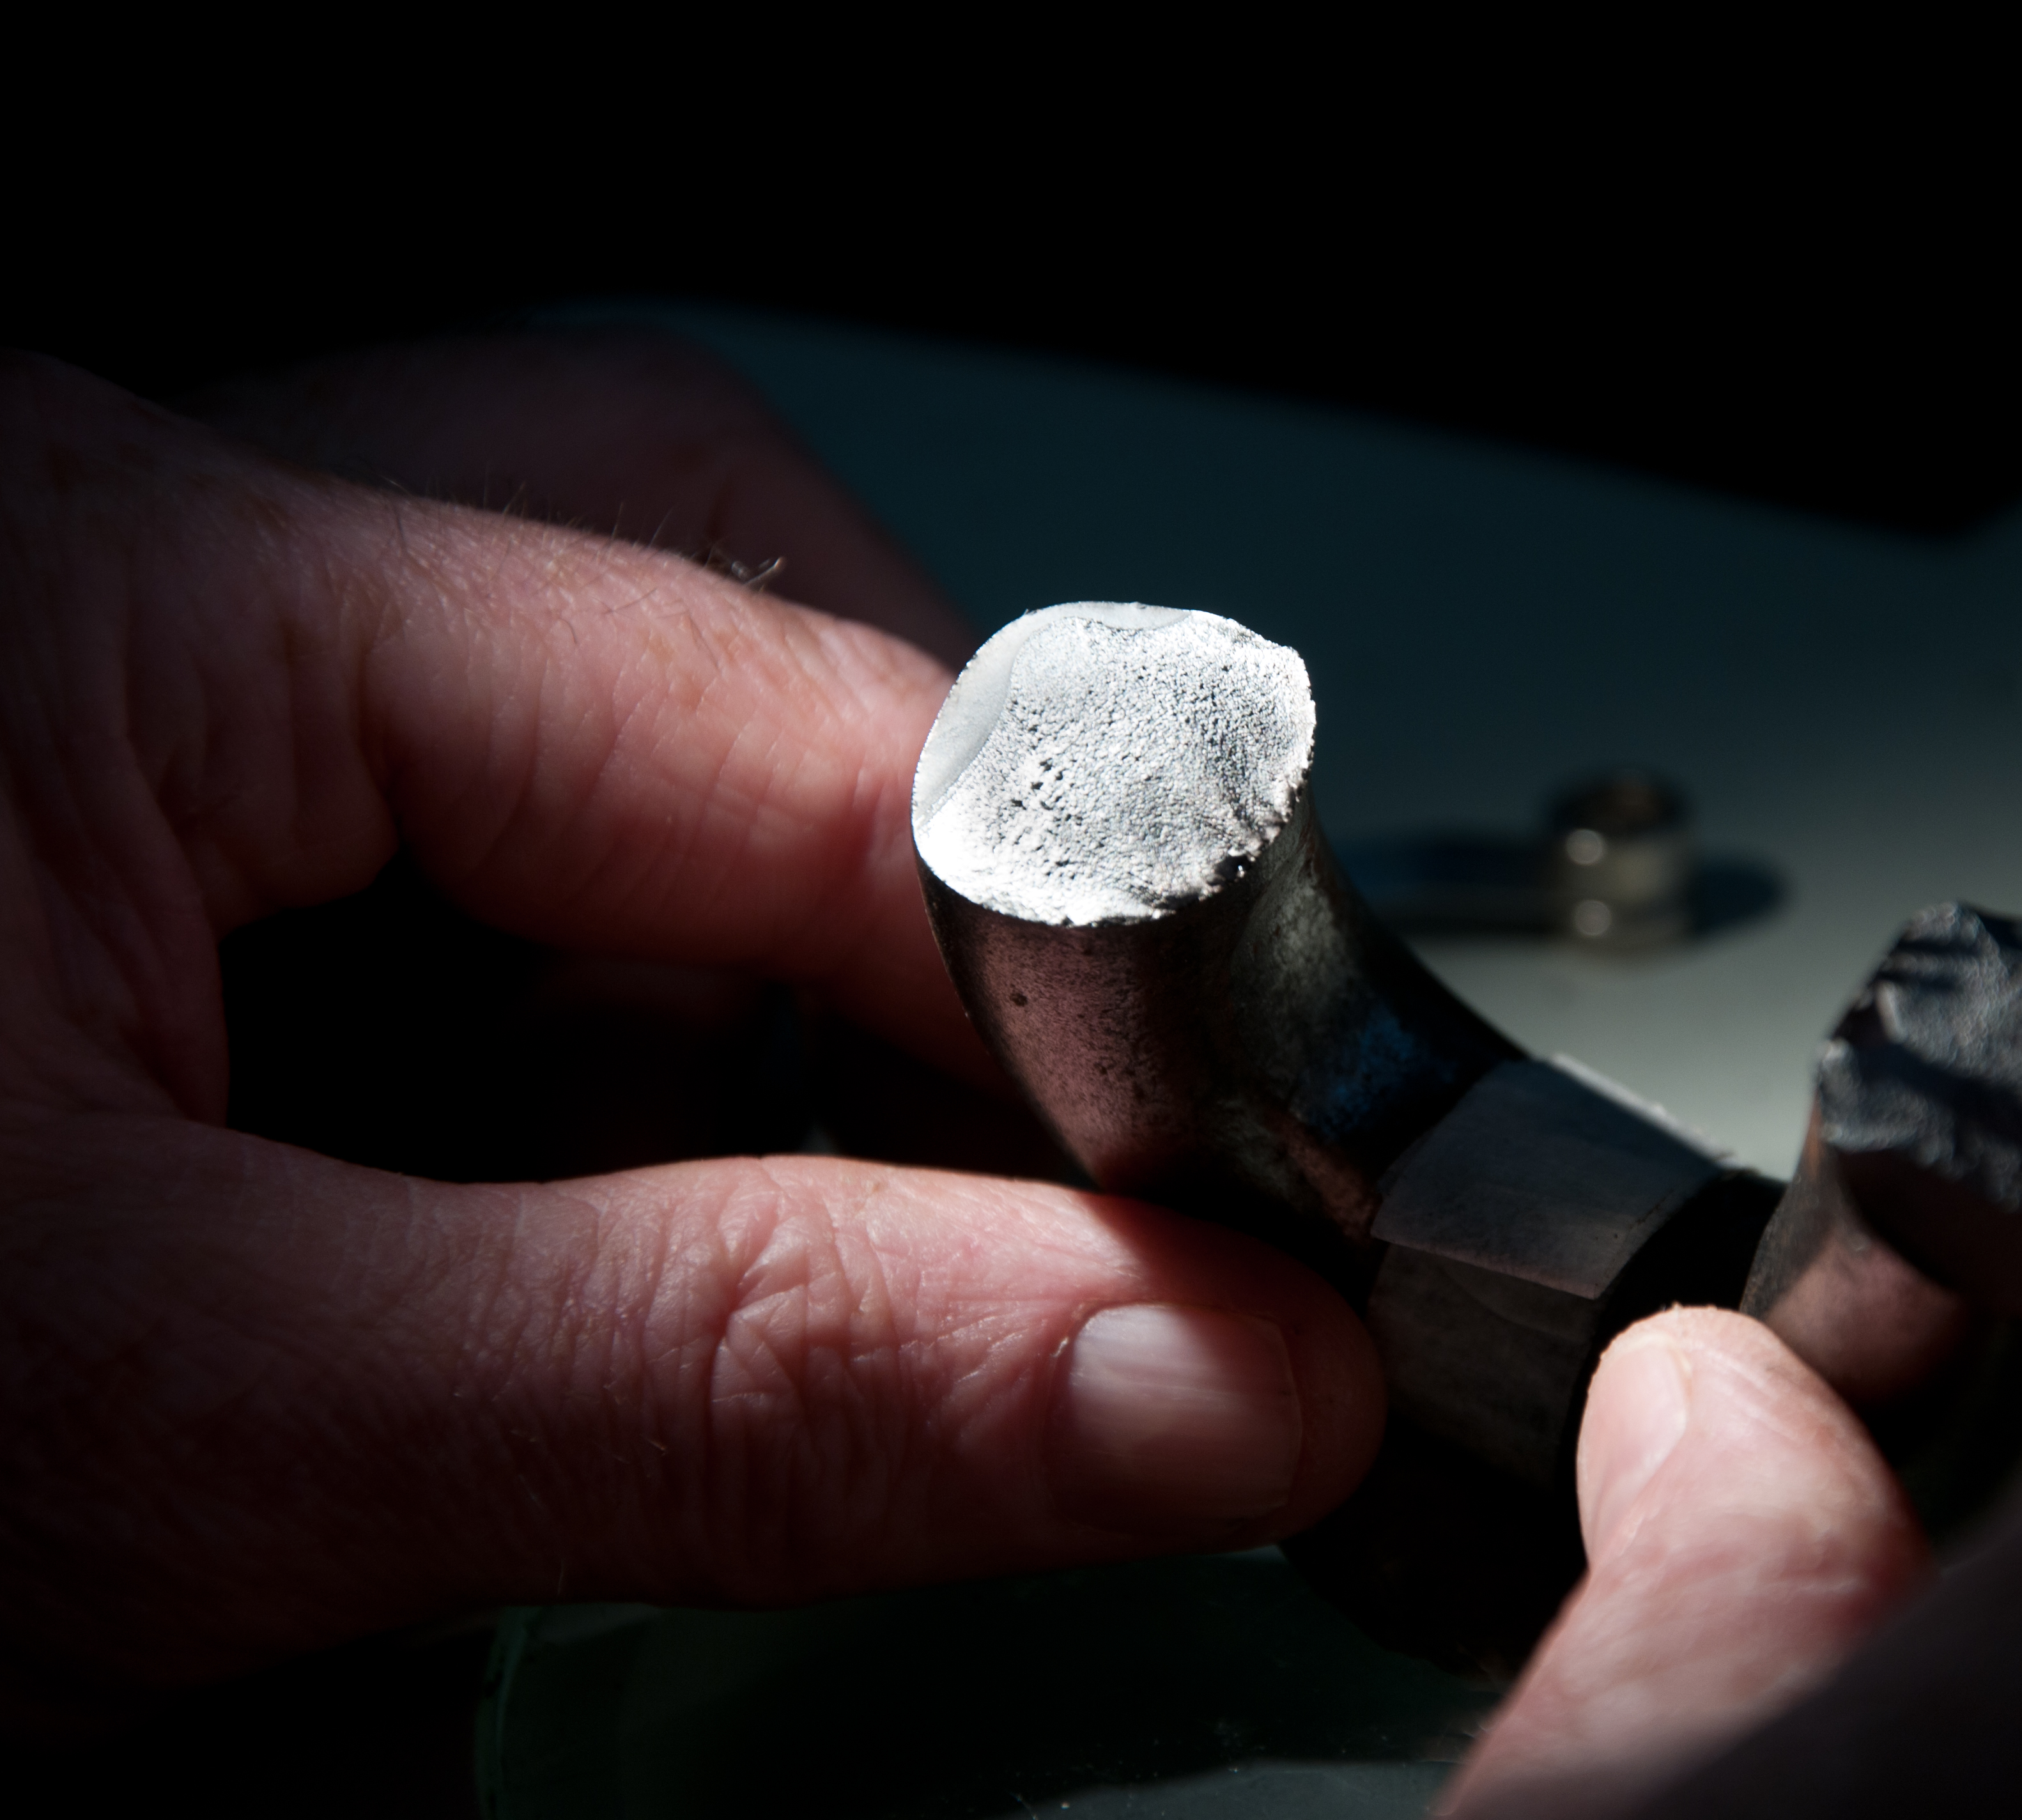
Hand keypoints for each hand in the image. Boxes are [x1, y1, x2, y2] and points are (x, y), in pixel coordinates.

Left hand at [0, 338, 1384, 1731]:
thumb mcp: (186, 1436)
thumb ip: (725, 1381)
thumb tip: (1174, 1374)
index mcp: (80, 579)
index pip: (745, 707)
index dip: (1042, 959)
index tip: (1221, 1196)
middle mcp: (97, 543)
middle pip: (677, 549)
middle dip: (898, 848)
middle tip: (1022, 1113)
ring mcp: (104, 657)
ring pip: (588, 663)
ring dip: (743, 924)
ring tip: (771, 1167)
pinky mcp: (108, 795)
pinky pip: (462, 796)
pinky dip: (590, 987)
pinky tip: (569, 1166)